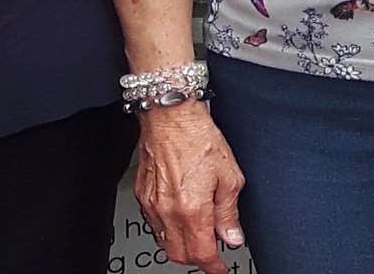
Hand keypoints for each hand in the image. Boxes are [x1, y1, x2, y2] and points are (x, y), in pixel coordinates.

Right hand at [135, 102, 245, 273]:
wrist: (170, 115)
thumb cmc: (198, 136)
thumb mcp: (229, 176)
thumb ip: (229, 213)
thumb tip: (232, 236)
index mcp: (192, 209)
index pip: (202, 254)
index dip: (215, 267)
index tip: (222, 268)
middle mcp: (168, 211)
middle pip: (180, 255)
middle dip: (198, 259)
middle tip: (213, 249)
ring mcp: (152, 204)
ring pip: (164, 243)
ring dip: (182, 245)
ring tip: (198, 231)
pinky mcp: (142, 195)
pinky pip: (154, 225)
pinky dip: (167, 230)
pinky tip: (181, 216)